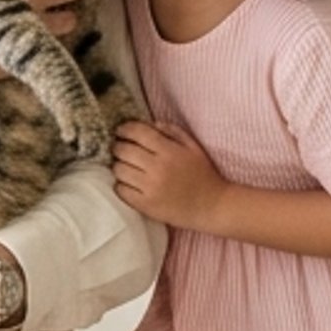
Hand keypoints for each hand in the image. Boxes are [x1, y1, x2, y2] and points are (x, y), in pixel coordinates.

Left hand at [111, 120, 228, 232]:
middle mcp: (157, 168)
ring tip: (125, 166)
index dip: (125, 129)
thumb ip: (172, 131)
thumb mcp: (193, 147)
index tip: (121, 131)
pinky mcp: (145, 205)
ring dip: (118, 165)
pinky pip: (121, 190)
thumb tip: (151, 124)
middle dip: (118, 146)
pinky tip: (128, 183)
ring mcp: (150, 188)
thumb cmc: (203, 175)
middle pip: (123, 150)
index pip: (137, 133)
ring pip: (119, 170)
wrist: (212, 206)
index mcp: (169, 151)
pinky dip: (121, 185)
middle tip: (120, 148)